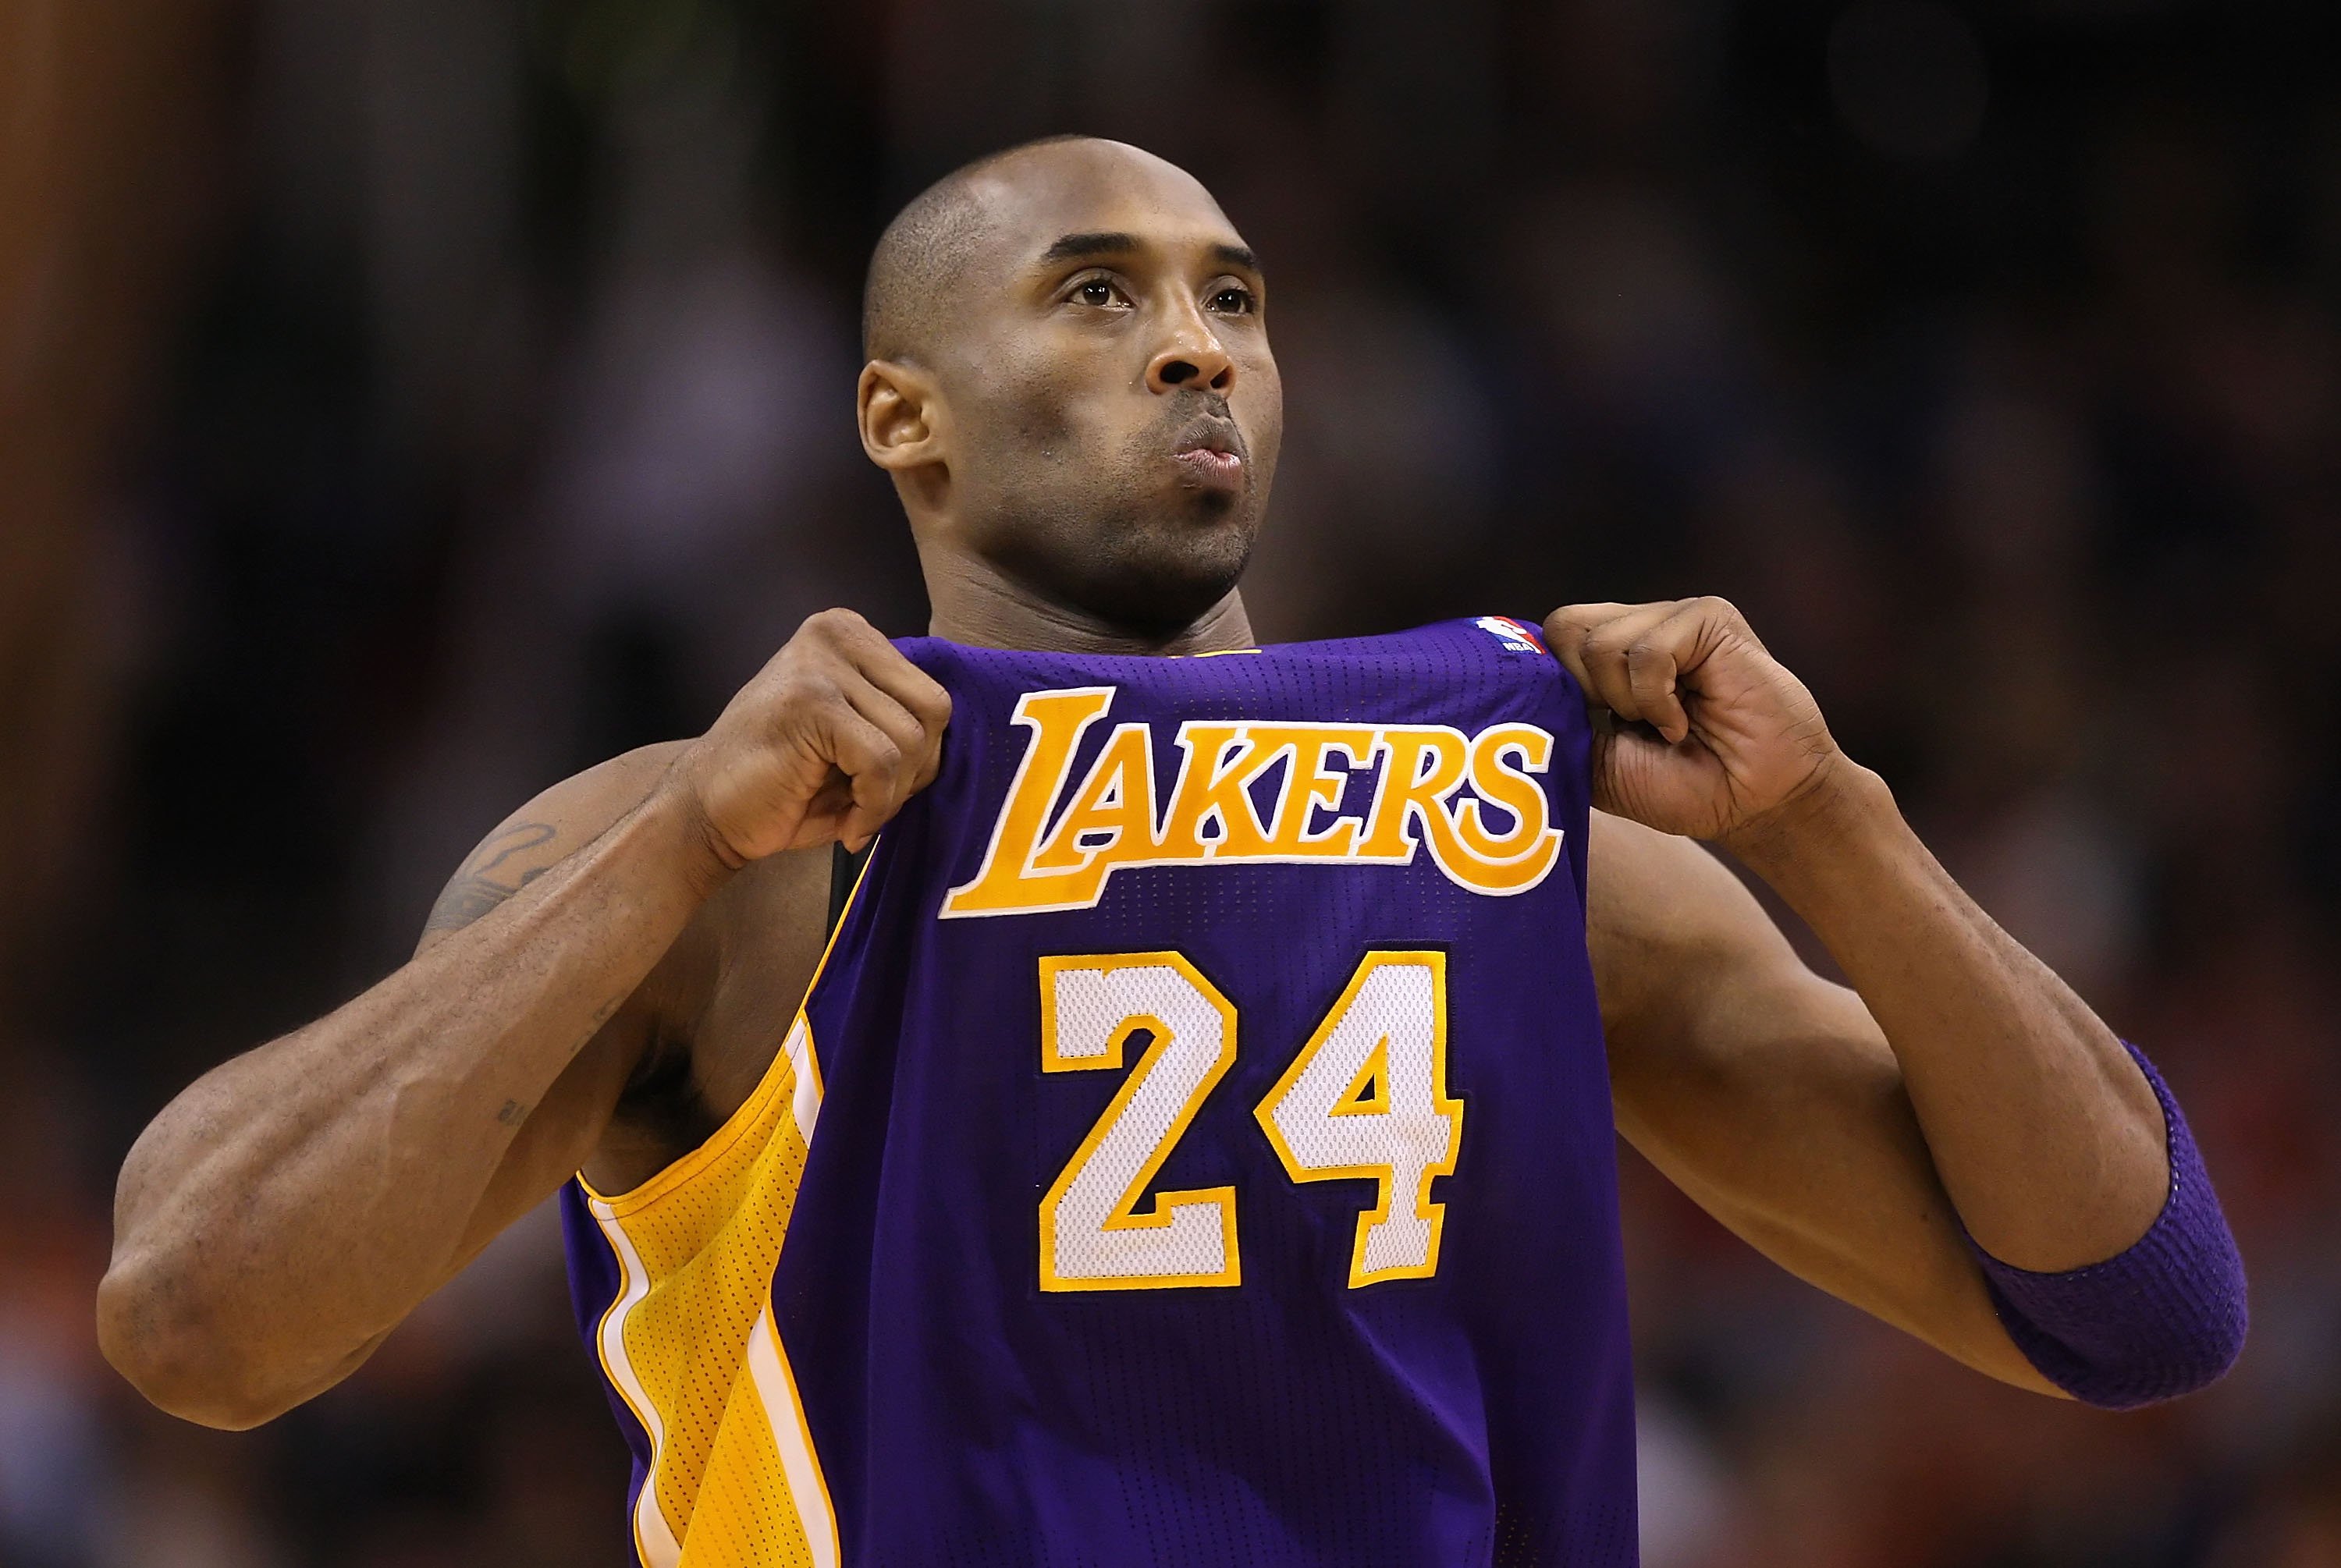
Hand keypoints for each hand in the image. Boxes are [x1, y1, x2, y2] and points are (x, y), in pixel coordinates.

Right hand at [672, 609, 951, 866]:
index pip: (934, 692)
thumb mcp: (856, 736)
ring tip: (853, 813)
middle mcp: (836, 633)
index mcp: (850, 633)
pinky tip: (845, 825)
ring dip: (892, 797)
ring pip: (911, 740)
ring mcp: (819, 663)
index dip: (923, 753)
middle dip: (917, 771)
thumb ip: (901, 719)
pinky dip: (874, 808)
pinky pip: (883, 762)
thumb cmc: (787, 784)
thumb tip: (968, 732)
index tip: (886, 787)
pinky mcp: (810, 701)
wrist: (706, 814)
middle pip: (935, 709)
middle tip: (875, 803)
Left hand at [1542, 597, 1844, 842]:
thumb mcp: (1599, 764)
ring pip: (1602, 642)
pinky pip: (1648, 650)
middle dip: (1587, 693)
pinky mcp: (1708, 618)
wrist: (1755, 804)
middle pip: (1564, 627)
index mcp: (1606, 658)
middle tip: (1631, 726)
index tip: (1586, 728)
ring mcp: (1672, 617)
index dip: (1554, 686)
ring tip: (1668, 726)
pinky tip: (1685, 719)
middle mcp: (1636, 628)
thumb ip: (1558, 725)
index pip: (1548, 639)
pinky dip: (1658, 700)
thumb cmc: (1684, 787)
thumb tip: (1518, 695)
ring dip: (1629, 703)